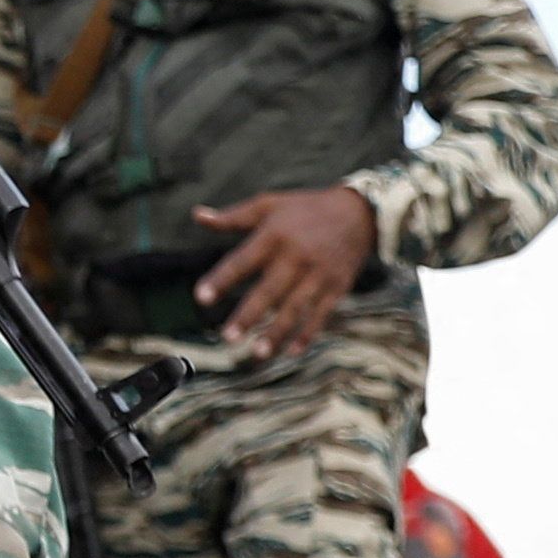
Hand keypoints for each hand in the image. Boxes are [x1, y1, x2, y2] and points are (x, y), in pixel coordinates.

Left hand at [189, 185, 376, 356]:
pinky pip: (322, 314)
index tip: (201, 298)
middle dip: (249, 315)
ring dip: (277, 332)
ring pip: (295, 307)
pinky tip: (291, 351)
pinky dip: (308, 333)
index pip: (243, 260)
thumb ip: (233, 217)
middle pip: (269, 290)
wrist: (360, 213)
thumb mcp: (269, 204)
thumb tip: (198, 216)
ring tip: (257, 353)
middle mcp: (297, 256)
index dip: (222, 279)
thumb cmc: (305, 208)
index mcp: (274, 235)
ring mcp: (319, 274)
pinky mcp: (337, 287)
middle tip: (228, 337)